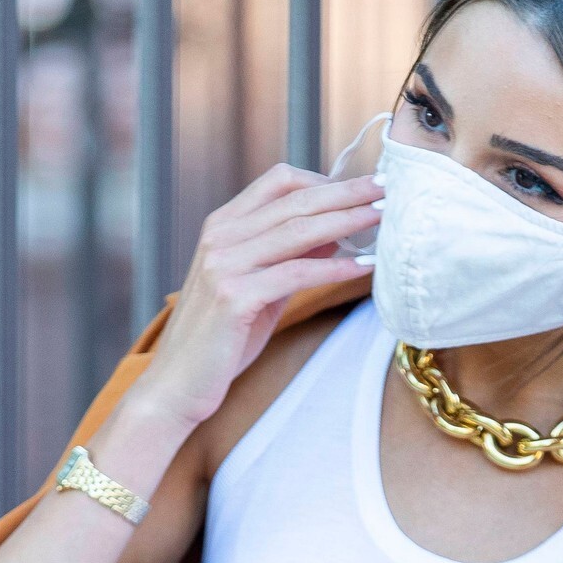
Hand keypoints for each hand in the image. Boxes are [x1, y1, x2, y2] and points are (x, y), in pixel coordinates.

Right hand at [128, 164, 381, 435]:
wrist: (177, 383)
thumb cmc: (219, 340)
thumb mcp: (258, 288)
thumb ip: (289, 258)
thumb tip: (335, 234)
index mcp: (223, 225)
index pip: (279, 181)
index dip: (324, 179)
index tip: (361, 186)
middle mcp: (221, 236)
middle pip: (295, 200)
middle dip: (346, 193)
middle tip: (385, 190)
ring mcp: (224, 264)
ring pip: (298, 231)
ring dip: (346, 221)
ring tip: (382, 219)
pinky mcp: (234, 297)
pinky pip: (296, 274)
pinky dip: (334, 269)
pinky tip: (363, 268)